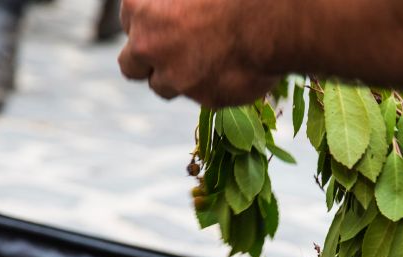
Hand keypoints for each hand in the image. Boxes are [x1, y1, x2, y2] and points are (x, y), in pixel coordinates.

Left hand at [118, 0, 279, 106]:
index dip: (149, 25)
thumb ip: (172, 1)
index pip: (129, 22)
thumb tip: (179, 11)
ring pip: (164, 87)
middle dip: (151, 61)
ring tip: (210, 58)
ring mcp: (175, 77)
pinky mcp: (205, 100)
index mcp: (139, 7)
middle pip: (132, 65)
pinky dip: (214, 86)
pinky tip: (234, 66)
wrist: (272, 17)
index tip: (166, 24)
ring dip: (180, 78)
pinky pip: (204, 96)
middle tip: (176, 51)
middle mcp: (148, 46)